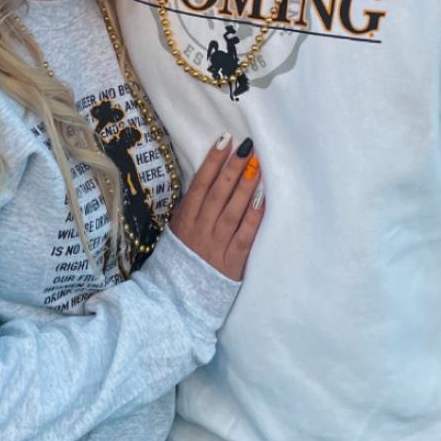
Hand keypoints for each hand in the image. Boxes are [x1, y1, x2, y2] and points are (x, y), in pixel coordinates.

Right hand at [170, 135, 263, 280]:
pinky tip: (263, 201)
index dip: (213, 161)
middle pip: (218, 194)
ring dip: (246, 187)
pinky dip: (253, 218)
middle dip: (233, 168)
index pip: (200, 184)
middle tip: (248, 147)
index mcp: (184, 220)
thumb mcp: (177, 229)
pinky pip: (244, 236)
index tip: (225, 140)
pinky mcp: (231, 263)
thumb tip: (211, 174)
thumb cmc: (181, 258)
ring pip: (232, 211)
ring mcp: (215, 246)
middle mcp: (199, 230)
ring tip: (258, 166)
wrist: (178, 300)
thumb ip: (193, 206)